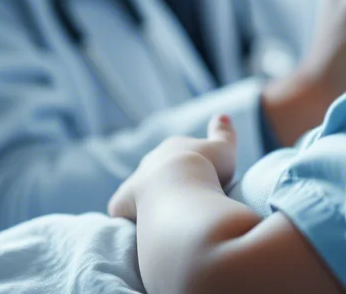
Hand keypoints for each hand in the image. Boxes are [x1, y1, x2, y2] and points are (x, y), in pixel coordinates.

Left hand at [108, 115, 237, 220]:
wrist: (181, 185)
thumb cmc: (207, 167)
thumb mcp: (224, 148)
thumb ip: (223, 133)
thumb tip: (222, 116)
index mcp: (173, 148)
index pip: (179, 155)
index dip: (190, 167)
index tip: (200, 181)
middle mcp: (151, 161)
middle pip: (157, 170)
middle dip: (167, 182)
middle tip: (183, 201)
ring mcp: (134, 181)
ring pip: (138, 189)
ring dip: (148, 200)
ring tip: (165, 217)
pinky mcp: (121, 203)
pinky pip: (122, 210)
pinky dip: (130, 217)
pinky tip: (141, 230)